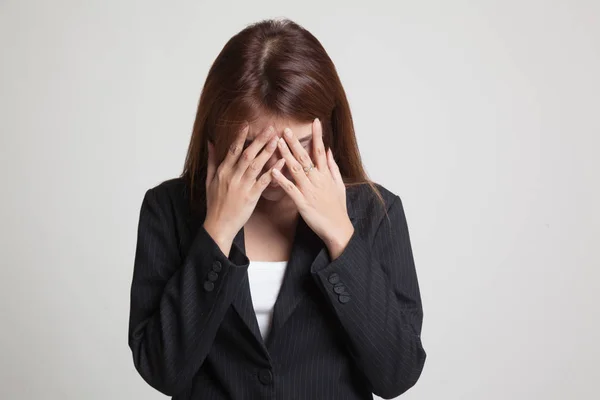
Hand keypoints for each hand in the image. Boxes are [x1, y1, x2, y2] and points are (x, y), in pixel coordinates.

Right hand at [204, 123, 284, 245]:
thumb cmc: (215, 203)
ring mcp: (242, 186)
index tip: (247, 124)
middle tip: (270, 128)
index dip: (240, 136)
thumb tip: (210, 143)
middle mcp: (232, 176)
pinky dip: (273, 171)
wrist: (219, 225)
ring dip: (267, 152)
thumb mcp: (209, 180)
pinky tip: (281, 162)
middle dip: (259, 140)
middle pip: (247, 154)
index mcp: (222, 171)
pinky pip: (263, 182)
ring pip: (255, 165)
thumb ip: (212, 160)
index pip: (232, 150)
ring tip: (277, 140)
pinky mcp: (251, 197)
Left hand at [271, 118, 353, 258]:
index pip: (321, 151)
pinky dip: (282, 179)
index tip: (315, 121)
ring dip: (286, 155)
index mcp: (326, 175)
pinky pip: (290, 189)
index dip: (318, 135)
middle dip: (295, 142)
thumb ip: (332, 166)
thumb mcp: (339, 185)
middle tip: (285, 129)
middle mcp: (318, 180)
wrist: (338, 229)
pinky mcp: (303, 203)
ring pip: (296, 170)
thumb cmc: (337, 207)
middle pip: (305, 157)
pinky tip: (273, 170)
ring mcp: (310, 191)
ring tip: (277, 143)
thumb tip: (328, 150)